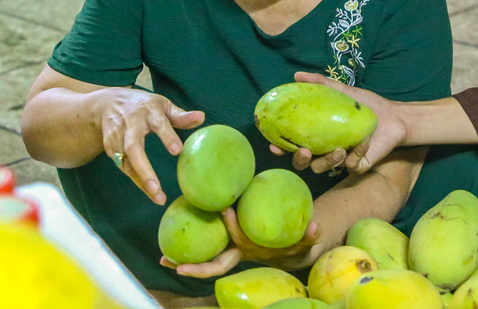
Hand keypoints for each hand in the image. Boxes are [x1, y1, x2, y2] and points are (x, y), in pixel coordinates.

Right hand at [98, 89, 204, 204]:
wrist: (107, 104)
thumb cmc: (144, 106)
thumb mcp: (163, 105)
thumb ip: (181, 116)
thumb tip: (202, 117)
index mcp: (148, 111)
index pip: (158, 123)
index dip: (167, 136)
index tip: (177, 151)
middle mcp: (130, 124)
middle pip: (133, 147)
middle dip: (144, 168)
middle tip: (156, 187)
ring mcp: (117, 137)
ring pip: (126, 162)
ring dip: (141, 180)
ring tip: (158, 197)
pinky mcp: (110, 148)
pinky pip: (124, 167)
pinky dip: (136, 180)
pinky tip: (149, 192)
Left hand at [160, 206, 322, 276]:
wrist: (291, 252)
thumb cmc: (297, 243)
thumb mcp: (306, 240)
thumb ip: (311, 234)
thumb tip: (315, 224)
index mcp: (255, 250)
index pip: (242, 239)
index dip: (234, 227)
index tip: (226, 210)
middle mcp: (239, 254)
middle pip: (216, 265)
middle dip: (196, 267)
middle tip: (173, 264)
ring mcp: (231, 251)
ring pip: (206, 260)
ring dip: (183, 261)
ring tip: (162, 258)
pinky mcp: (225, 245)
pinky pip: (205, 250)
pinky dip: (188, 248)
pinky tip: (171, 240)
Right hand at [269, 72, 407, 174]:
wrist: (394, 116)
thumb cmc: (366, 105)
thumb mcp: (342, 92)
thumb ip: (320, 84)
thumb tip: (296, 75)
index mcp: (319, 135)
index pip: (294, 145)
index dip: (282, 147)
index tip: (274, 144)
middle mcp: (326, 150)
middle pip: (304, 163)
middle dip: (299, 160)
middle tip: (304, 151)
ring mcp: (341, 160)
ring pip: (323, 168)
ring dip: (327, 161)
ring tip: (339, 149)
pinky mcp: (358, 166)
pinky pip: (351, 165)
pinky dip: (356, 153)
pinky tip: (364, 141)